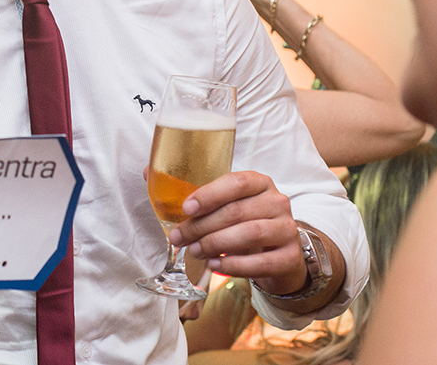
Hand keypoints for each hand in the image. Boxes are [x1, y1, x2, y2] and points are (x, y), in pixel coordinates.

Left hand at [167, 171, 306, 296]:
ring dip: (217, 244)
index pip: (236, 182)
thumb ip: (188, 188)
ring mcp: (287, 229)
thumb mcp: (222, 203)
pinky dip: (234, 265)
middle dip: (202, 226)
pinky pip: (262, 262)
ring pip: (250, 234)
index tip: (186, 208)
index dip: (210, 194)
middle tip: (179, 238)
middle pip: (237, 211)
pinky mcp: (290, 257)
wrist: (277, 252)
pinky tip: (215, 266)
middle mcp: (277, 201)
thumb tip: (147, 171)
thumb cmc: (241, 222)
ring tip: (195, 251)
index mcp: (258, 182)